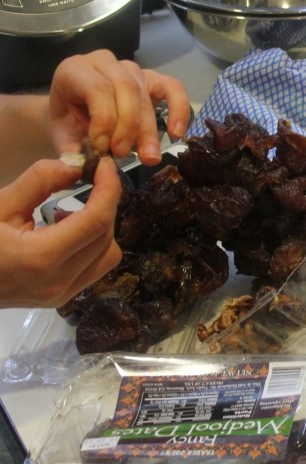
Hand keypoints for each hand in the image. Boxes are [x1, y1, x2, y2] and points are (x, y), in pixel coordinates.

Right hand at [0, 157, 121, 308]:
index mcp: (40, 258)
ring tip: (67, 212)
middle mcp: (58, 282)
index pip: (96, 220)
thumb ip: (39, 181)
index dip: (108, 188)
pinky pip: (94, 268)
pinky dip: (91, 245)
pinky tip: (63, 231)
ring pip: (107, 255)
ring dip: (99, 227)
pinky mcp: (60, 299)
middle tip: (90, 181)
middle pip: (106, 236)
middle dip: (105, 204)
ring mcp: (61, 296)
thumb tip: (76, 164)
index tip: (106, 165)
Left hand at [49, 49, 190, 165]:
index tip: (102, 150)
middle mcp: (104, 62)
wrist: (73, 112)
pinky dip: (179, 110)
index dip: (104, 121)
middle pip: (126, 90)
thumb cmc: (68, 122)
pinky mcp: (153, 78)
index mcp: (75, 69)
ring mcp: (131, 69)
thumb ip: (71, 151)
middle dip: (128, 128)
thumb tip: (83, 169)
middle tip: (123, 156)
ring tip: (148, 157)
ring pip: (145, 95)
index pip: (98, 89)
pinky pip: (173, 88)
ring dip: (148, 130)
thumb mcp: (62, 136)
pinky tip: (176, 134)